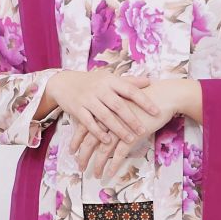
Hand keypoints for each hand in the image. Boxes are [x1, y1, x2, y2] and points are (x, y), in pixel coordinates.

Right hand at [42, 68, 163, 146]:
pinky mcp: (77, 109)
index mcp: (110, 80)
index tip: (156, 111)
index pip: (130, 90)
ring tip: (130, 139)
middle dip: (131, 119)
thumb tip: (149, 81)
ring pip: (105, 116)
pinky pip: (89, 123)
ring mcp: (88, 99)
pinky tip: (108, 141)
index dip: (144, 101)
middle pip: (118, 105)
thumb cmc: (92, 81)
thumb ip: (128, 81)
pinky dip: (98, 132)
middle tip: (143, 130)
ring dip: (118, 129)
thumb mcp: (109, 78)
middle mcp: (99, 89)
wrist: (64, 82)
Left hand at [72, 79, 197, 178]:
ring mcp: (120, 128)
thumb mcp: (124, 102)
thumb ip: (112, 111)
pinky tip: (109, 174)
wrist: (163, 95)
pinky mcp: (132, 135)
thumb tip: (104, 122)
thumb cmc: (144, 98)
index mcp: (105, 109)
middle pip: (90, 140)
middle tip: (80, 167)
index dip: (77, 140)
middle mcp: (109, 119)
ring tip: (95, 175)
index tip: (72, 151)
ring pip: (103, 150)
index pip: (84, 126)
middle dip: (84, 156)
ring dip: (98, 164)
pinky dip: (113, 165)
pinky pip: (119, 153)